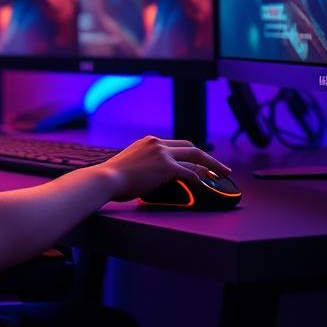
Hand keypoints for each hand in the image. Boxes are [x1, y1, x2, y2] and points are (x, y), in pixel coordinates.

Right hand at [99, 135, 231, 201]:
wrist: (105, 179)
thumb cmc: (113, 177)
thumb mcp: (130, 163)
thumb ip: (143, 164)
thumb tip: (151, 176)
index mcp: (148, 141)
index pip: (176, 145)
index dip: (191, 153)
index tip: (200, 161)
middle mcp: (157, 143)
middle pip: (191, 147)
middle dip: (208, 158)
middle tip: (220, 168)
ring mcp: (162, 154)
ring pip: (195, 157)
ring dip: (211, 167)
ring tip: (222, 175)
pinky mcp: (166, 167)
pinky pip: (190, 173)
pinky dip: (200, 179)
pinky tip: (205, 185)